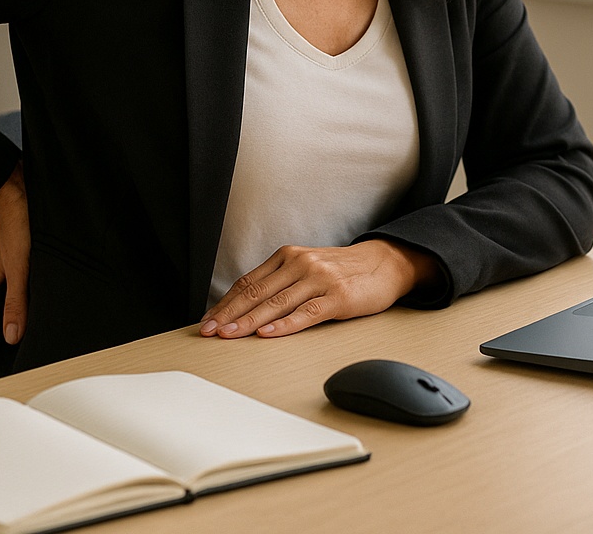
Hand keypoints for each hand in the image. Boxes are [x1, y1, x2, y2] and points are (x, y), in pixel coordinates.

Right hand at [0, 162, 29, 343]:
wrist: (21, 187)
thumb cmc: (15, 221)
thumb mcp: (18, 270)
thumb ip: (15, 302)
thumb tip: (11, 335)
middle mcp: (4, 270)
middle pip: (6, 301)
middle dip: (15, 316)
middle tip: (27, 336)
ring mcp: (18, 258)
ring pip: (22, 286)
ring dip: (31, 297)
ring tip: (43, 313)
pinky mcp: (32, 247)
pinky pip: (34, 271)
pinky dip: (41, 281)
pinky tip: (52, 283)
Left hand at [199, 239, 440, 338]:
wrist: (385, 263)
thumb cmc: (342, 271)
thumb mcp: (307, 268)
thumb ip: (280, 283)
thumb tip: (245, 309)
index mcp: (287, 256)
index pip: (248, 282)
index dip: (225, 303)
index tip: (207, 321)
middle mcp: (300, 263)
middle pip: (256, 292)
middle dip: (229, 314)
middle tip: (209, 332)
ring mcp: (319, 279)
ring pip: (276, 303)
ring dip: (249, 322)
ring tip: (230, 336)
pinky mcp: (338, 296)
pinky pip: (307, 312)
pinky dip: (285, 324)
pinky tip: (268, 333)